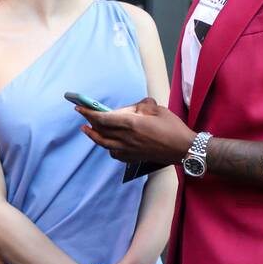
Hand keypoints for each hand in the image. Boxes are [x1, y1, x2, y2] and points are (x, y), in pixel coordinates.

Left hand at [72, 95, 195, 164]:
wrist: (183, 149)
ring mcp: (129, 150)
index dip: (88, 112)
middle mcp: (127, 138)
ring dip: (94, 136)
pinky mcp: (134, 157)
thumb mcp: (156, 109)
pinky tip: (107, 144)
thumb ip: (140, 106)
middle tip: (83, 115)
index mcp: (131, 123)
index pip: (103, 118)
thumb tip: (130, 108)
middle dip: (89, 122)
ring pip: (104, 144)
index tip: (79, 107)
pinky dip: (108, 147)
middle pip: (101, 131)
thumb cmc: (172, 128)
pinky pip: (114, 153)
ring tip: (87, 130)